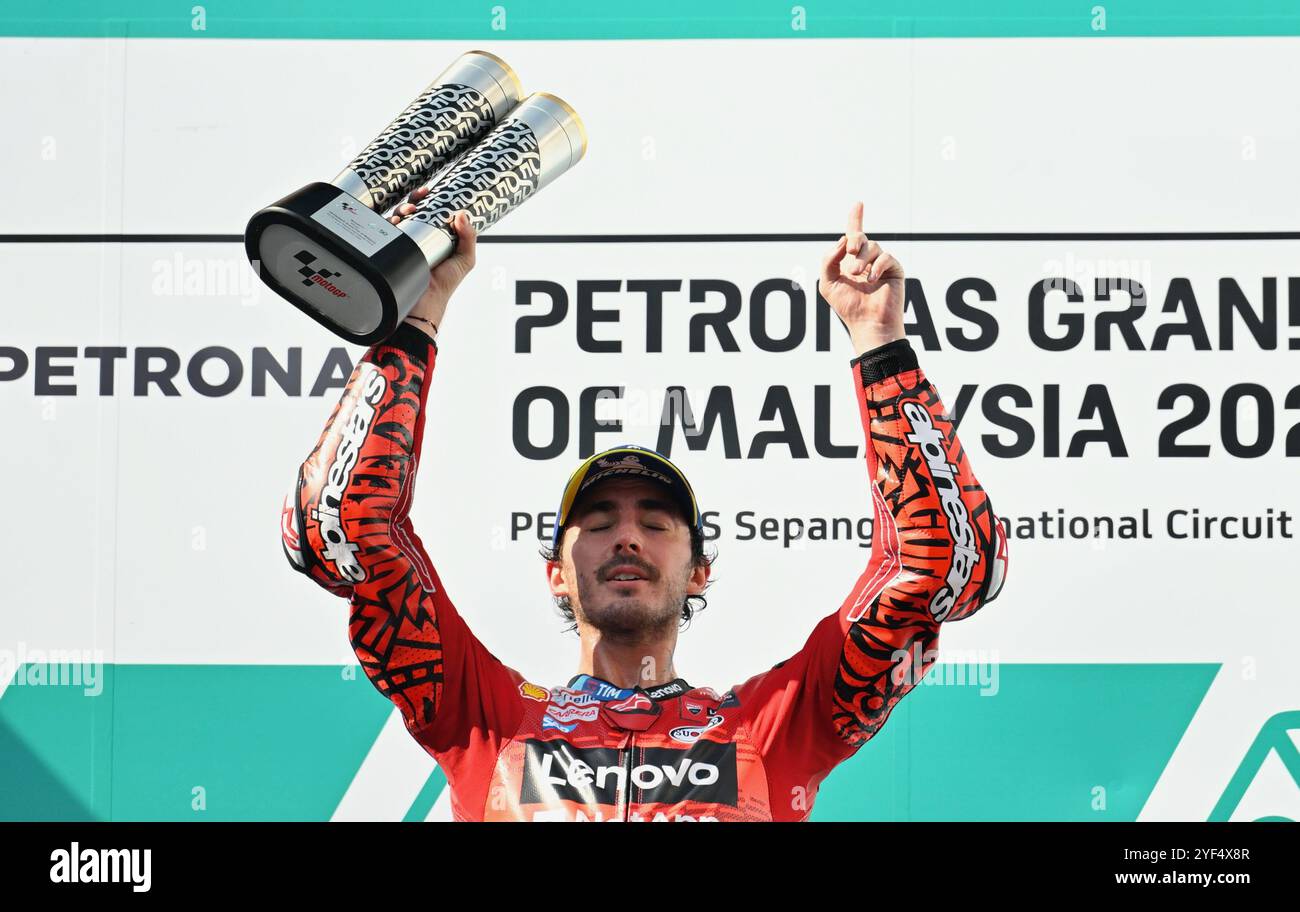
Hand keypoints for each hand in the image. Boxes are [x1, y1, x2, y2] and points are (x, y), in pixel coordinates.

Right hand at [388, 186, 476, 334]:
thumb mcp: (464, 260)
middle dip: (413, 201)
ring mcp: (402, 243)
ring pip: (397, 218)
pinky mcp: (390, 250)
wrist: (423, 302)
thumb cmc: (445, 284)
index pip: (430, 212)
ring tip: (407, 212)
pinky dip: (387, 222)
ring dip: (400, 209)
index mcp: (435, 237)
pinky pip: (384, 231)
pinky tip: (394, 221)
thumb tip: (462, 214)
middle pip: (411, 211)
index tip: (430, 192)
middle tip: (417, 200)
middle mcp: (417, 238)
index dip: (428, 200)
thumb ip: (469, 237)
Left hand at [818, 201, 905, 354]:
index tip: (858, 204)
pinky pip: (886, 258)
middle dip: (854, 242)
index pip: (853, 236)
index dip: (855, 219)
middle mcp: (867, 260)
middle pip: (860, 237)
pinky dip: (877, 266)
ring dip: (862, 259)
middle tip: (850, 255)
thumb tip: (843, 241)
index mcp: (850, 261)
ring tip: (858, 275)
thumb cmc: (848, 306)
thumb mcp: (827, 282)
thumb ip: (828, 260)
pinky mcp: (894, 270)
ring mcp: (881, 264)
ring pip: (873, 247)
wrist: (868, 323)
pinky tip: (872, 279)